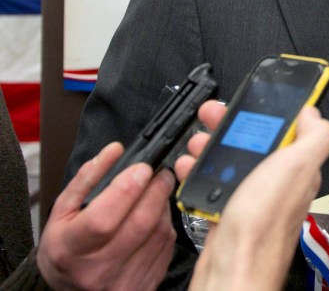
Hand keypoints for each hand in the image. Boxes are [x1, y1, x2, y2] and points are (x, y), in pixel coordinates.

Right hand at [36, 142, 176, 290]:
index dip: (127, 188)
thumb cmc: (66, 247)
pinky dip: (166, 225)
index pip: (104, 219)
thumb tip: (114, 151)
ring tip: (157, 193)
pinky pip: (167, 247)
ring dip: (164, 205)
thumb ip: (87, 178)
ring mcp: (125, 280)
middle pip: (140, 223)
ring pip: (159, 233)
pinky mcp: (146, 284)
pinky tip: (157, 216)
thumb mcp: (62, 211)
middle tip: (161, 173)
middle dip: (157, 189)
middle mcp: (99, 269)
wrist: (70, 288)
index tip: (142, 168)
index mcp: (72, 249)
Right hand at [180, 104, 328, 290]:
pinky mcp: (229, 213)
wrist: (232, 269)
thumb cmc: (263, 224)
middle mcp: (278, 183)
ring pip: (233, 161)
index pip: (292, 129)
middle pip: (258, 142)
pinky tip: (189, 167)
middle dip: (234, 124)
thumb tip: (315, 113)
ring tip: (197, 140)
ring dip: (212, 145)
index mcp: (298, 168)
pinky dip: (199, 172)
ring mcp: (252, 198)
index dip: (273, 110)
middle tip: (212, 115)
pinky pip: (214, 184)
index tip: (252, 97)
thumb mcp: (298, 166)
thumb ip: (316, 136)